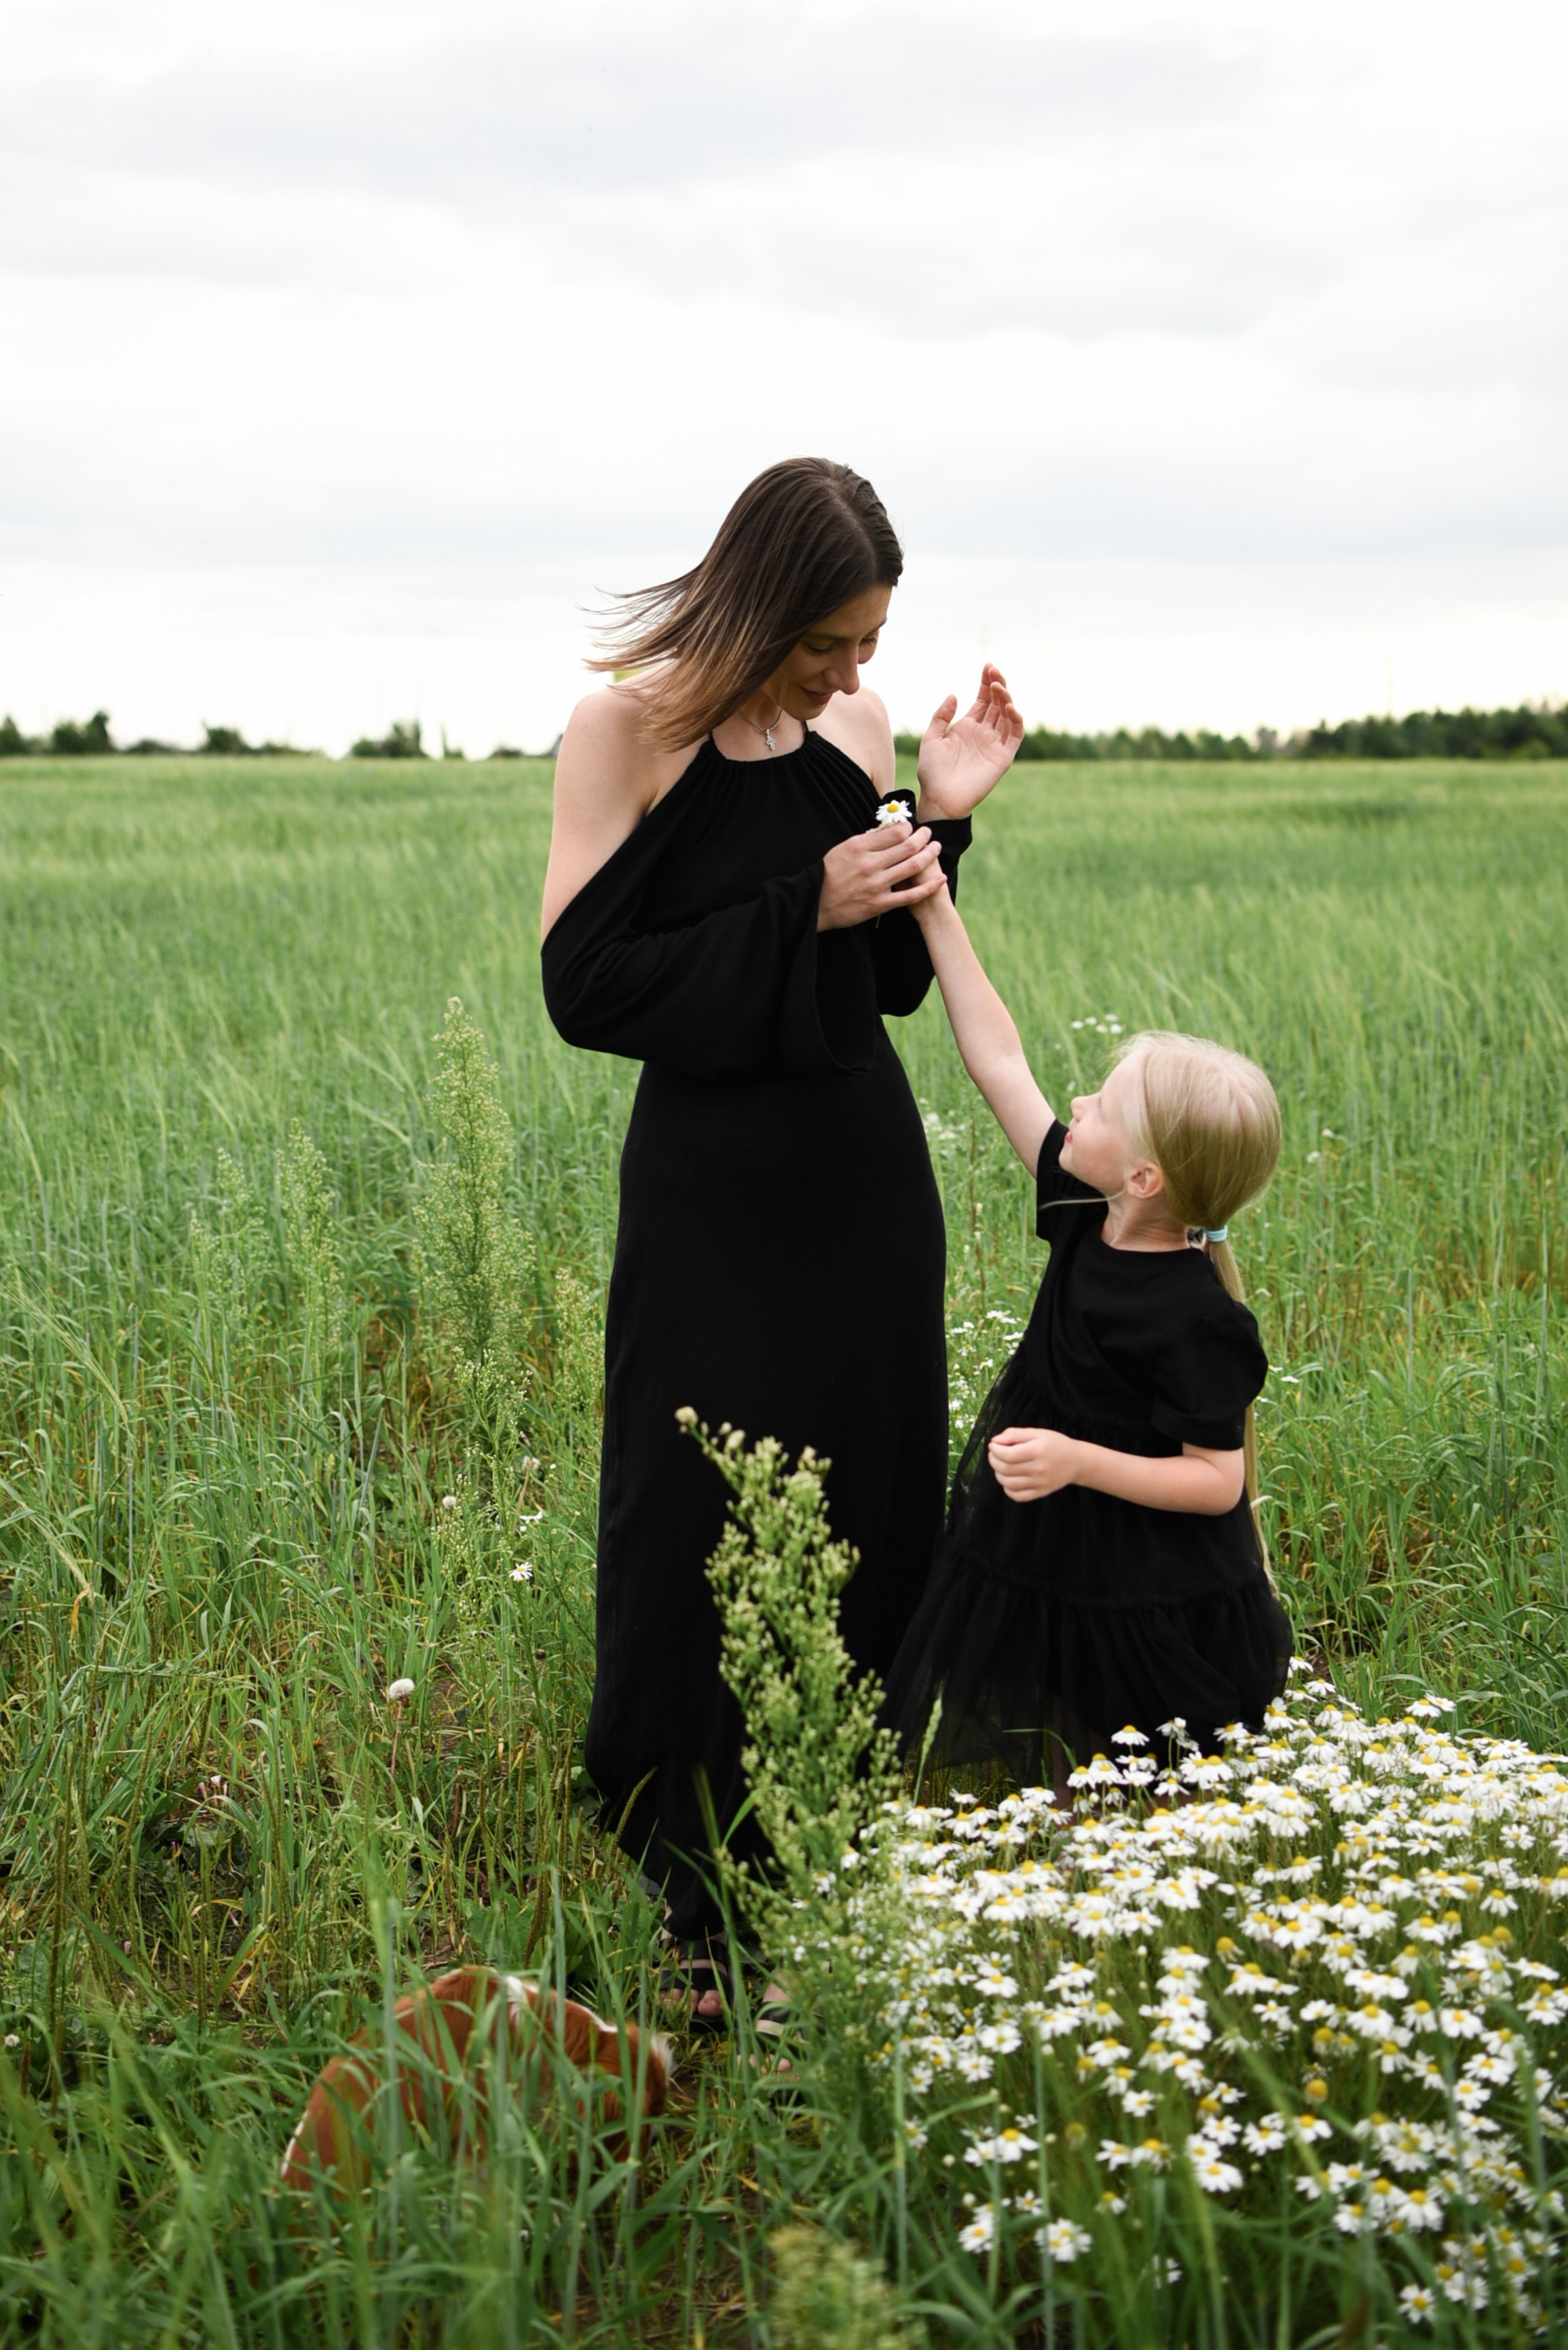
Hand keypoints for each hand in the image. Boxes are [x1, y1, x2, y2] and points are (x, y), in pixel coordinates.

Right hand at [817, 819, 943, 930]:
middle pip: (908, 846)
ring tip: (936, 848)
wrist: (815, 904)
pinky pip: (911, 895)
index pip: (895, 831)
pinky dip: (929, 886)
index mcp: (859, 847)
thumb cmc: (828, 874)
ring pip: (913, 866)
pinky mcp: (880, 904)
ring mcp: (876, 885)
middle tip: (930, 834)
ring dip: (930, 855)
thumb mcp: (842, 849)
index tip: (912, 828)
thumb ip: (866, 840)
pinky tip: (941, 878)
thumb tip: (888, 830)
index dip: (909, 827)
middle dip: (924, 837)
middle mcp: (870, 864)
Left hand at [916, 664, 1024, 818]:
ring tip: (999, 687)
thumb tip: (954, 694)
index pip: (983, 700)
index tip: (987, 667)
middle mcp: (983, 733)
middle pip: (997, 704)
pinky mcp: (1003, 757)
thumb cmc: (932, 772)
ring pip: (1007, 716)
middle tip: (994, 672)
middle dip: (997, 685)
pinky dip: (1016, 721)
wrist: (939, 798)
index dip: (986, 683)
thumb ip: (941, 716)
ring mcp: (994, 744)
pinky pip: (1015, 736)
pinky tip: (1009, 707)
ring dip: (1006, 699)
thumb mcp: (930, 739)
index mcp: (967, 727)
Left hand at [988, 1425, 1079, 1501]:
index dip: (995, 1450)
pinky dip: (1007, 1489)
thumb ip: (1014, 1434)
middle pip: (1006, 1469)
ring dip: (998, 1474)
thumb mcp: (1037, 1433)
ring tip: (1000, 1466)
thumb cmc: (1055, 1444)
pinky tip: (1008, 1479)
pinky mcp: (1042, 1492)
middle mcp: (1040, 1468)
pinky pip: (1018, 1496)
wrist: (1076, 1461)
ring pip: (1009, 1483)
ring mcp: (1041, 1483)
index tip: (993, 1445)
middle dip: (994, 1460)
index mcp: (1038, 1450)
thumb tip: (995, 1441)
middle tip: (994, 1454)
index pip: (1008, 1454)